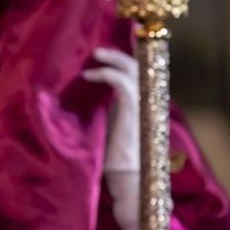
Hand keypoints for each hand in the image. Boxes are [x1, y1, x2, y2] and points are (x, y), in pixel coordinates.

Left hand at [82, 47, 138, 174]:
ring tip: (95, 54)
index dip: (126, 59)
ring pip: (134, 70)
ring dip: (114, 58)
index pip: (140, 74)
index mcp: (142, 105)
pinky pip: (123, 83)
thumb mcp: (107, 124)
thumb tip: (82, 92)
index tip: (104, 53)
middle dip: (119, 54)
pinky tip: (89, 76)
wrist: (125, 179)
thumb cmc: (112, 156)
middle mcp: (146, 102)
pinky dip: (106, 74)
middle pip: (140, 67)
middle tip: (98, 50)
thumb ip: (105, 108)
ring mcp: (142, 106)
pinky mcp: (134, 112)